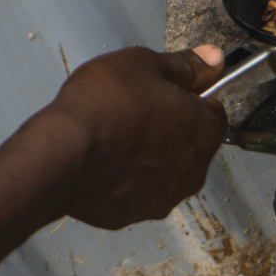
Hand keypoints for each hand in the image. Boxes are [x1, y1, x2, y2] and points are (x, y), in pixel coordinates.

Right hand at [40, 45, 225, 229]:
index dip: (188, 95)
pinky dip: (123, 177)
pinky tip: (103, 159)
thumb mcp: (145, 64)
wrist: (62, 153)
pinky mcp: (130, 214)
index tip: (166, 88)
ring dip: (148, 154)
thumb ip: (185, 65)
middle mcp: (191, 171)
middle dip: (168, 126)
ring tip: (115, 133)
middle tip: (135, 107)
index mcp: (203, 130)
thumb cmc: (102, 108)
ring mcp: (161, 198)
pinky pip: (134, 191)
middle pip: (190, 142)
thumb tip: (211, 60)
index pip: (213, 109)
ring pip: (163, 170)